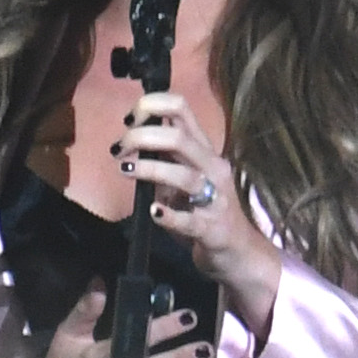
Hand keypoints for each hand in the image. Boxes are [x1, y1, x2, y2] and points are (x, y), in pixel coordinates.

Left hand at [115, 91, 279, 330]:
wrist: (239, 253)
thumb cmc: (206, 211)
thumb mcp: (184, 177)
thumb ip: (165, 157)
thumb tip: (134, 134)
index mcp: (204, 150)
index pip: (182, 109)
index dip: (152, 105)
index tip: (129, 120)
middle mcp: (212, 168)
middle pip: (178, 137)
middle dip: (142, 137)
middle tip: (118, 150)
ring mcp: (215, 199)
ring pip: (184, 176)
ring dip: (150, 170)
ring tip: (125, 171)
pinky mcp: (212, 230)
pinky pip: (190, 221)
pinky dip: (170, 215)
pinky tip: (153, 212)